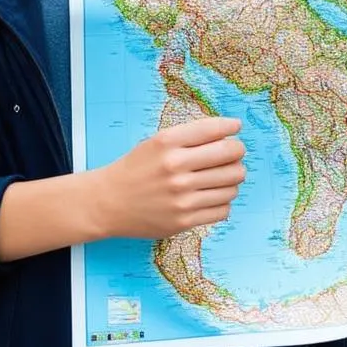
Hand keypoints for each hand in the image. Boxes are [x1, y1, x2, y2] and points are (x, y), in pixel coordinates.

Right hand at [90, 117, 245, 240]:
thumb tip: (228, 133)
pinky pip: (223, 208)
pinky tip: (213, 196)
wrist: (109, 202)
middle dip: (237, 153)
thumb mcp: (156, 142)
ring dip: (232, 179)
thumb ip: (189, 137)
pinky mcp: (184, 219)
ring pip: (231, 184)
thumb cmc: (136, 168)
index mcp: (167, 142)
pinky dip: (223, 200)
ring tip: (221, 177)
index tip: (235, 127)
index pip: (213, 130)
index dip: (231, 127)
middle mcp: (175, 167)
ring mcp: (181, 196)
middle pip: (229, 156)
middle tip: (233, 154)